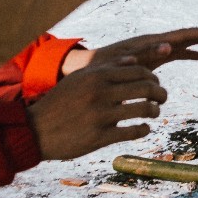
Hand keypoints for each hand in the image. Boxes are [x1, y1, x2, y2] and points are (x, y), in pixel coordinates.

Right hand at [27, 58, 166, 160]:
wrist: (34, 130)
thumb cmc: (60, 102)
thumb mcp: (79, 79)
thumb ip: (107, 68)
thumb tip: (134, 60)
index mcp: (97, 76)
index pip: (139, 71)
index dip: (154, 78)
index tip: (156, 85)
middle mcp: (100, 93)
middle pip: (147, 88)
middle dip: (161, 94)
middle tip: (162, 99)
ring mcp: (100, 116)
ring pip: (144, 110)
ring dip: (155, 111)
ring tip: (154, 113)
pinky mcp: (99, 137)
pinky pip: (133, 132)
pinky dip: (144, 129)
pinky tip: (144, 129)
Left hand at [64, 22, 197, 73]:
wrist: (84, 69)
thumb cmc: (101, 68)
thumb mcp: (122, 62)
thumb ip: (144, 54)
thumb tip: (169, 46)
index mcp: (151, 43)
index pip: (185, 36)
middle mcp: (155, 42)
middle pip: (189, 35)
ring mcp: (154, 49)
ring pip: (186, 43)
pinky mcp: (152, 57)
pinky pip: (178, 53)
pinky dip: (192, 53)